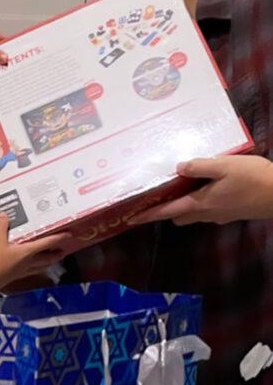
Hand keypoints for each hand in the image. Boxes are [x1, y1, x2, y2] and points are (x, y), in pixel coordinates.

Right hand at [0, 213, 70, 286]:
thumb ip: (1, 226)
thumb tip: (4, 214)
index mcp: (28, 251)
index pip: (47, 243)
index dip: (58, 238)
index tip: (69, 235)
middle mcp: (29, 261)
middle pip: (48, 258)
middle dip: (57, 254)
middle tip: (64, 250)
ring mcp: (24, 270)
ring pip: (41, 266)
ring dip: (49, 262)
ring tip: (53, 259)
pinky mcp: (17, 276)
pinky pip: (32, 271)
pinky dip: (37, 267)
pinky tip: (34, 267)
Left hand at [128, 155, 272, 226]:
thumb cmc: (252, 178)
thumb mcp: (224, 166)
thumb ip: (199, 166)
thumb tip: (178, 168)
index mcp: (201, 203)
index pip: (168, 211)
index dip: (149, 215)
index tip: (131, 219)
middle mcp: (208, 213)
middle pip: (179, 215)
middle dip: (164, 211)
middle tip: (153, 199)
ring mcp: (221, 215)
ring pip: (194, 214)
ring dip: (182, 206)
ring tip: (176, 190)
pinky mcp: (232, 212)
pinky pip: (208, 210)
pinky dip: (199, 202)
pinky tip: (204, 187)